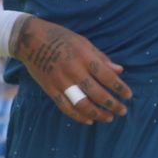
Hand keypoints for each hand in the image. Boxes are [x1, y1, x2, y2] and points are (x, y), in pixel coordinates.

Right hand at [13, 16, 131, 123]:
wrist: (29, 38)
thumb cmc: (59, 37)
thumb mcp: (83, 42)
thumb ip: (101, 58)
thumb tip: (120, 70)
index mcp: (83, 56)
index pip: (107, 76)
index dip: (120, 88)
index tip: (128, 95)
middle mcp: (73, 70)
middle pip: (97, 93)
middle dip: (112, 104)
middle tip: (122, 110)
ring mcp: (61, 81)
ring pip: (82, 104)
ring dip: (98, 114)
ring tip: (109, 118)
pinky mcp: (50, 88)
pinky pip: (66, 107)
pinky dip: (78, 116)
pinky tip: (89, 120)